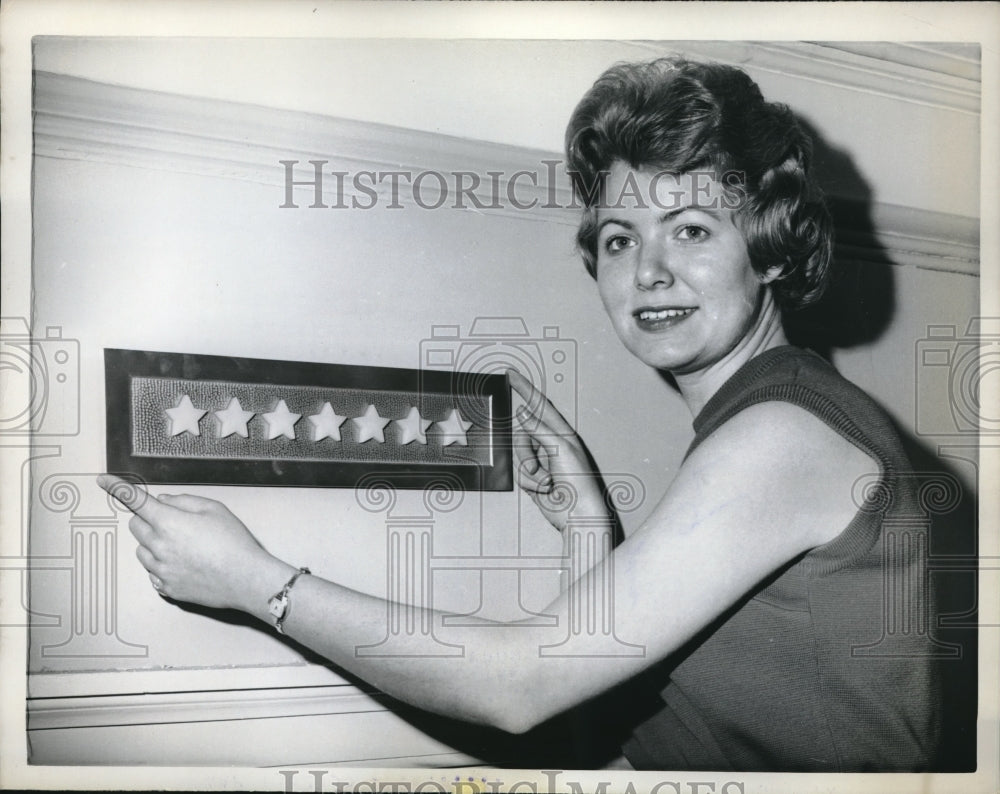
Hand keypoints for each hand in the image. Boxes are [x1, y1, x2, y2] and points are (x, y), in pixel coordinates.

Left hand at [97, 474, 284, 610]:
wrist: (246, 579)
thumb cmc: (235, 543)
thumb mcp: (215, 509)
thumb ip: (185, 501)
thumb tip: (164, 502)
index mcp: (169, 522)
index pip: (135, 500)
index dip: (117, 487)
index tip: (103, 480)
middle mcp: (158, 546)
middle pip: (135, 526)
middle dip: (148, 519)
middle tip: (173, 521)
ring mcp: (160, 569)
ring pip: (141, 551)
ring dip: (153, 543)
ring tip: (183, 545)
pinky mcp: (166, 587)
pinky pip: (151, 572)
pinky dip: (160, 564)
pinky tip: (183, 563)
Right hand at [508, 370, 611, 533]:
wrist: (577, 514)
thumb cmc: (579, 483)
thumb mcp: (560, 449)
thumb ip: (538, 428)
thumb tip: (523, 411)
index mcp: (561, 432)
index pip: (539, 404)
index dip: (524, 388)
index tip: (510, 375)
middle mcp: (550, 444)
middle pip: (521, 434)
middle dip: (526, 453)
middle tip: (539, 467)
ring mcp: (541, 461)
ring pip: (518, 455)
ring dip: (530, 471)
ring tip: (547, 481)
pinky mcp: (533, 478)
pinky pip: (519, 473)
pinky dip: (529, 483)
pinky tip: (545, 489)